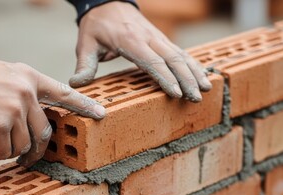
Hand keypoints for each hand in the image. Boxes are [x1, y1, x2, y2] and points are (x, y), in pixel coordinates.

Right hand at [0, 56, 104, 165]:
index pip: (63, 93)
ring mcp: (14, 108)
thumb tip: (36, 120)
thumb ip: (24, 92)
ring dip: (7, 150)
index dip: (83, 105)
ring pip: (23, 145)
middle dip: (36, 149)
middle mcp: (26, 92)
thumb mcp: (5, 75)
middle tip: (27, 159)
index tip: (101, 114)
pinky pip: (4, 152)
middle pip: (44, 131)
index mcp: (29, 78)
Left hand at [70, 1, 210, 101]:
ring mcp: (157, 37)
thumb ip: (84, 65)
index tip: (176, 93)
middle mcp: (148, 38)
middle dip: (186, 79)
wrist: (108, 2)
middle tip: (195, 98)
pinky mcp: (162, 38)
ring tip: (206, 89)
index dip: (165, 77)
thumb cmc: (96, 25)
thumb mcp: (85, 44)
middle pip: (172, 59)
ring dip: (195, 72)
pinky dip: (193, 64)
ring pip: (181, 54)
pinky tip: (203, 75)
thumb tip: (76, 85)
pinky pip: (181, 51)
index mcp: (130, 40)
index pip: (151, 61)